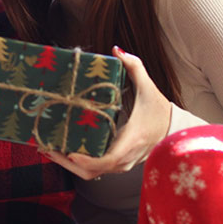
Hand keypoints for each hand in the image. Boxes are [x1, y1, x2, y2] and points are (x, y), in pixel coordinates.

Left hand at [43, 47, 171, 179]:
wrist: (175, 132)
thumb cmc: (160, 112)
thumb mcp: (149, 88)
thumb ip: (135, 67)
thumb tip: (117, 50)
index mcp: (131, 140)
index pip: (107, 160)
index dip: (87, 160)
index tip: (70, 153)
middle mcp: (125, 157)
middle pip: (92, 171)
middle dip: (67, 164)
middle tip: (46, 148)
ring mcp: (122, 164)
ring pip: (92, 173)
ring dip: (69, 165)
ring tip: (48, 149)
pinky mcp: (118, 164)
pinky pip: (96, 169)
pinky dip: (78, 164)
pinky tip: (63, 151)